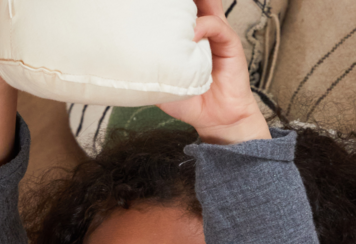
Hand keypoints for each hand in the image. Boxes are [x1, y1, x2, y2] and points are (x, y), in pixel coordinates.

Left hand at [159, 0, 269, 144]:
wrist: (216, 121)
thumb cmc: (191, 102)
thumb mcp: (161, 84)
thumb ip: (147, 68)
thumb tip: (126, 60)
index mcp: (185, 35)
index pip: (176, 10)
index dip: (166, 6)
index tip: (148, 6)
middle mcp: (202, 29)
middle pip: (194, 3)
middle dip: (180, 2)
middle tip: (163, 3)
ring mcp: (216, 34)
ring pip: (206, 4)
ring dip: (191, 4)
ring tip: (177, 6)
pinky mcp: (229, 42)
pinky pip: (215, 25)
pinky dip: (202, 26)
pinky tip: (191, 36)